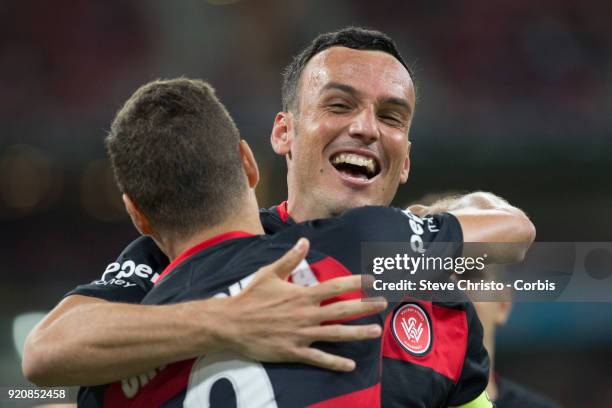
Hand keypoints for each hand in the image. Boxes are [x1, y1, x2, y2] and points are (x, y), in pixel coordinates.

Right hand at [219, 238, 385, 371]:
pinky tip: (351, 365)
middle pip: (342, 310)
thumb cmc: (250, 297)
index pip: (335, 286)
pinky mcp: (294, 352)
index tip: (372, 280)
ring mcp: (302, 334)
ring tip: (377, 331)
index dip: (355, 283)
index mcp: (302, 295)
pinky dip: (335, 363)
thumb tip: (305, 241)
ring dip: (358, 333)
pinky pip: (319, 358)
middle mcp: (306, 314)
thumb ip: (290, 259)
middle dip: (365, 307)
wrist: (231, 324)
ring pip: (336, 334)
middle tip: (383, 304)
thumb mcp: (270, 273)